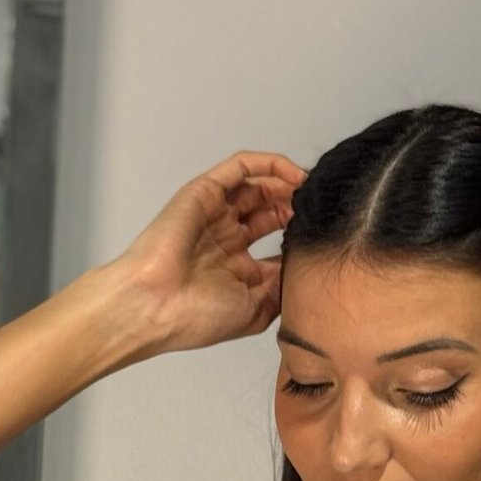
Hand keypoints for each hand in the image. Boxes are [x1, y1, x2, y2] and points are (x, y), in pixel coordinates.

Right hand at [109, 149, 304, 355]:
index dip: (300, 236)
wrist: (156, 306)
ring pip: (258, 185)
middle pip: (270, 210)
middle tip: (319, 210)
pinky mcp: (204, 192)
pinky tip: (294, 174)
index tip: (324, 236)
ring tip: (311, 191)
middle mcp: (225, 238)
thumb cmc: (195, 317)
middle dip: (297, 208)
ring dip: (287, 185)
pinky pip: (240, 167)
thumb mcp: (257, 310)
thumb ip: (283, 286)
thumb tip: (304, 265)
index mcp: (235, 267)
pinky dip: (269, 164)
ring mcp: (214, 214)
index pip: (276, 242)